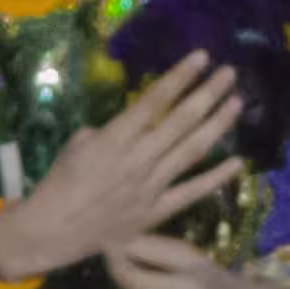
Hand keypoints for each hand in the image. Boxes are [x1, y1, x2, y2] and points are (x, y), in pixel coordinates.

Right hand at [0, 55, 243, 282]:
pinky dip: (215, 178)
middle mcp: (140, 158)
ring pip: (192, 150)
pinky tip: (237, 162)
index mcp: (116, 137)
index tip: (201, 58)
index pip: (156, 100)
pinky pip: (192, 192)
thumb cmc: (58, 183)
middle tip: (229, 73)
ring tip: (236, 103)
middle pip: (182, 120)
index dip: (181, 76)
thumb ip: (108, 132)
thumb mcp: (76, 144)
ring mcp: (152, 186)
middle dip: (208, 93)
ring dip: (217, 125)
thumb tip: (132, 127)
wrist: (52, 231)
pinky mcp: (157, 211)